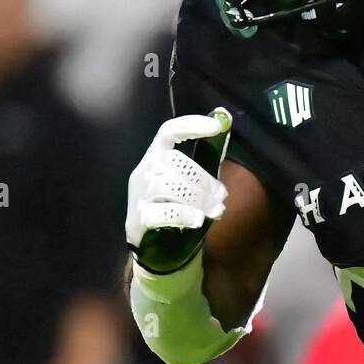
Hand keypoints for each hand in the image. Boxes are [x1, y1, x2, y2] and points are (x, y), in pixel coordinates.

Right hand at [125, 113, 229, 251]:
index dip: (190, 125)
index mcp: (156, 155)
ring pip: (168, 186)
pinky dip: (183, 214)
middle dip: (203, 179)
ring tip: (215, 210)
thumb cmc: (173, 202)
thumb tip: (226, 120)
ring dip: (198, 198)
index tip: (216, 126)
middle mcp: (144, 170)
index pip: (168, 131)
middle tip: (221, 196)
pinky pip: (161, 213)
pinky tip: (198, 219)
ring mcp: (138, 195)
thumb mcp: (190, 179)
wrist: (151, 242)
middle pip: (174, 162)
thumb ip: (208, 155)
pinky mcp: (137, 219)